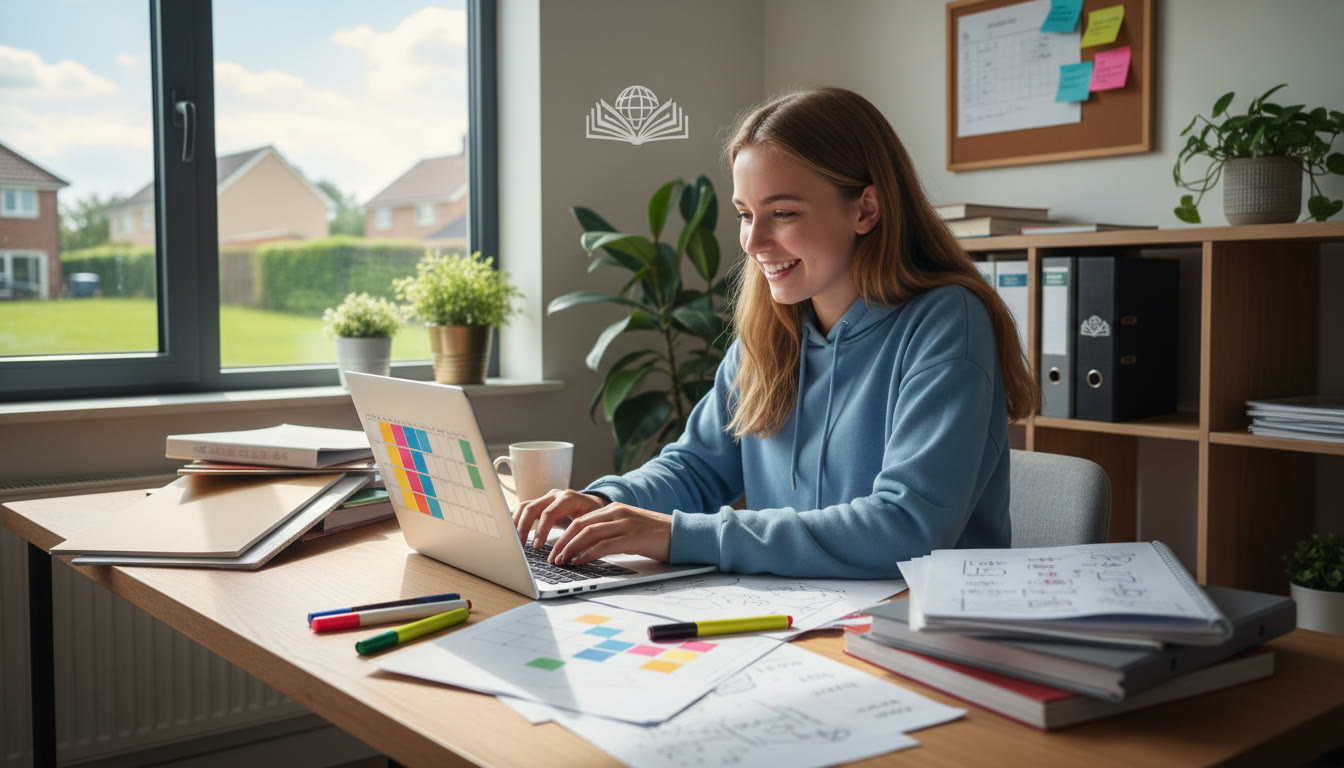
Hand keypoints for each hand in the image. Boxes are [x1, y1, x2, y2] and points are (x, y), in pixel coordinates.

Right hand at [512, 489, 604, 547]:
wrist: (595, 506)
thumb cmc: (595, 517)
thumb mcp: (592, 525)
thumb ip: (581, 537)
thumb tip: (570, 555)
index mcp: (569, 498)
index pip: (549, 513)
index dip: (541, 530)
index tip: (536, 546)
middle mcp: (555, 495)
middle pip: (532, 507)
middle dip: (523, 527)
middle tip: (520, 546)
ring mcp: (546, 498)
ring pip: (525, 507)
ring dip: (516, 524)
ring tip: (514, 542)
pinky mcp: (540, 504)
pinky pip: (524, 509)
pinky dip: (516, 520)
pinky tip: (512, 533)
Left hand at [548, 503, 671, 565]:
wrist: (683, 534)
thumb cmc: (656, 536)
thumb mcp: (629, 529)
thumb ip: (610, 533)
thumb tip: (586, 549)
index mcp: (615, 509)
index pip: (581, 519)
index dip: (564, 534)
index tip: (554, 548)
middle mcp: (617, 512)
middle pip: (580, 524)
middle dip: (562, 541)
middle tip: (552, 557)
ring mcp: (625, 524)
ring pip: (588, 533)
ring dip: (570, 548)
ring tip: (561, 561)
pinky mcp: (632, 537)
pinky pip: (603, 545)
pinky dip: (587, 554)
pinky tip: (579, 561)